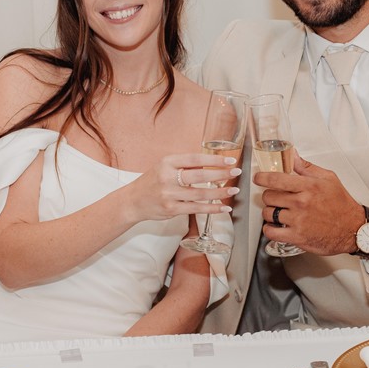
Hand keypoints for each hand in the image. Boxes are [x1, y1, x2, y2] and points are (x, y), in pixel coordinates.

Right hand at [124, 153, 240, 223]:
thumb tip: (210, 164)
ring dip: (220, 192)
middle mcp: (167, 177)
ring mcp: (169, 194)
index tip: (230, 160)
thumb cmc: (152, 182)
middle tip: (236, 172)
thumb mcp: (164, 167)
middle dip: (221, 174)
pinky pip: (196, 209)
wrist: (133, 201)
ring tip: (233, 190)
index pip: (195, 158)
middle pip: (199, 175)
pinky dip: (212, 208)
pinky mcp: (171, 209)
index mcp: (167, 162)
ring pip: (200, 194)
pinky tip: (223, 207)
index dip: (214, 159)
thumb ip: (184, 165)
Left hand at [256, 154, 364, 254]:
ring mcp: (298, 220)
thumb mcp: (329, 179)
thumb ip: (307, 168)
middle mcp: (301, 203)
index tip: (258, 178)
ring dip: (270, 213)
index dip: (262, 177)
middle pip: (269, 196)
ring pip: (268, 214)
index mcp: (308, 186)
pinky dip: (270, 229)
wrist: (353, 229)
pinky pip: (271, 232)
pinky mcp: (297, 236)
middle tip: (276, 198)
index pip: (276, 179)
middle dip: (269, 196)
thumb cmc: (342, 205)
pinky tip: (276, 226)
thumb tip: (293, 155)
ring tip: (279, 212)